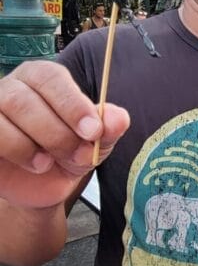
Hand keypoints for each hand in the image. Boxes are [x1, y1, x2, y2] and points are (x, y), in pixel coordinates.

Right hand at [0, 61, 129, 209]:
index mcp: (41, 78)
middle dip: (58, 132)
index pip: (51, 78)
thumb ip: (107, 129)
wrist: (41, 187)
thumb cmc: (65, 154)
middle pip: (26, 98)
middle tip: (78, 155)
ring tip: (49, 162)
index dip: (72, 104)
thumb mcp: (93, 143)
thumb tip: (119, 118)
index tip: (93, 131)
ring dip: (34, 144)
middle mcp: (12, 87)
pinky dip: (16, 150)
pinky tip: (33, 164)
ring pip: (7, 112)